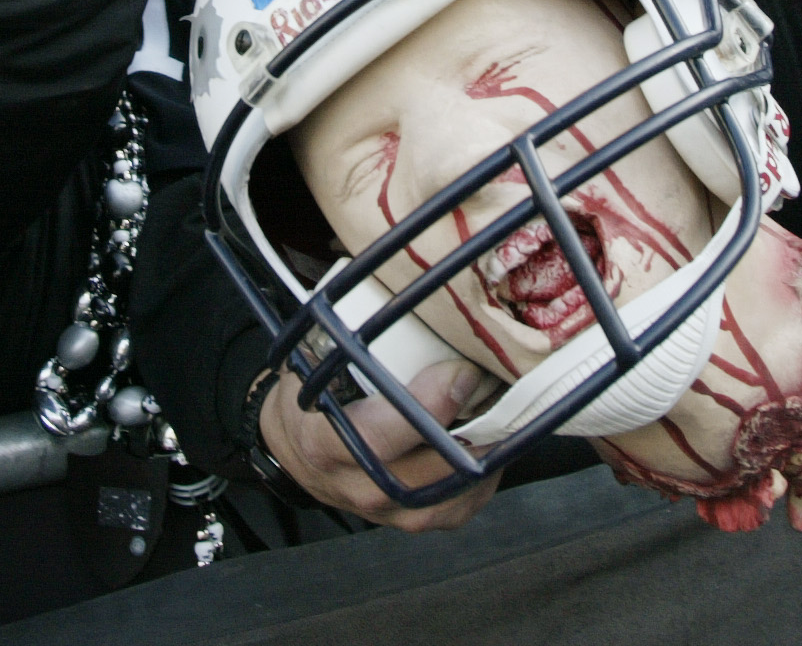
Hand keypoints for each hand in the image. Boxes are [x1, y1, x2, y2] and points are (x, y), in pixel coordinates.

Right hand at [259, 358, 500, 530]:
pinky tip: (492, 440)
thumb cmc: (308, 403)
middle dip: (476, 423)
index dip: (428, 406)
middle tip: (499, 384)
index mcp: (326, 445)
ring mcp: (388, 511)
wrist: (295, 453)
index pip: (382, 436)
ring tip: (506, 410)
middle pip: (432, 467)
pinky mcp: (412, 520)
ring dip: (488, 450)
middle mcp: (359, 486)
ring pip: (455, 491)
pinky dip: (485, 472)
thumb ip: (344, 334)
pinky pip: (462, 505)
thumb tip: (393, 282)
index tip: (460, 371)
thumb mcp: (312, 365)